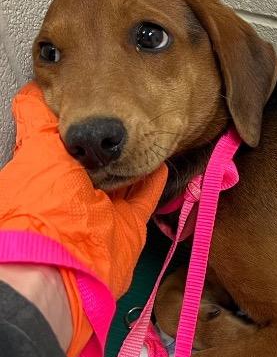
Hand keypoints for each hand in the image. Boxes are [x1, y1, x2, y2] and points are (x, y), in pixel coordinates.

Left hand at [0, 83, 166, 356]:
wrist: (67, 267)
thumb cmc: (43, 205)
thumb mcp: (35, 150)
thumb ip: (37, 119)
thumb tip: (34, 89)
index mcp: (43, 173)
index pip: (60, 138)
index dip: (73, 115)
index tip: (92, 89)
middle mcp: (72, 190)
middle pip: (93, 158)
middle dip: (106, 138)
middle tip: (127, 107)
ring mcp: (102, 209)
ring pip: (122, 175)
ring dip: (133, 156)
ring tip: (148, 127)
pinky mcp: (129, 224)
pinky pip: (146, 196)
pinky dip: (155, 178)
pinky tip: (162, 157)